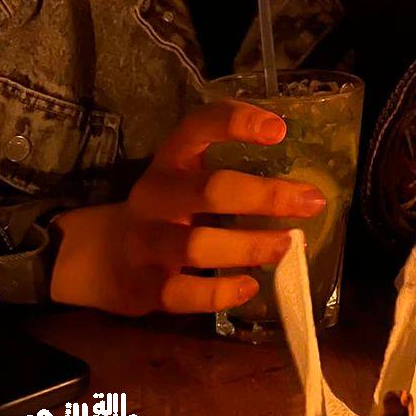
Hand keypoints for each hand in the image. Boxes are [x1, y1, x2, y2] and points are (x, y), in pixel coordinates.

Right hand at [50, 99, 325, 316]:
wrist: (103, 256)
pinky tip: (248, 287)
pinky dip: (218, 292)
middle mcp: (156, 194)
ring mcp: (146, 241)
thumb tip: (304, 193)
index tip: (279, 130)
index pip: (199, 126)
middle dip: (265, 196)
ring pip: (196, 244)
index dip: (236, 122)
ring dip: (248, 245)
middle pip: (209, 190)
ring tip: (288, 246)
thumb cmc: (169, 210)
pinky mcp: (143, 286)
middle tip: (312, 201)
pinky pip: (182, 291)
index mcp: (172, 159)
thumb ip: (235, 177)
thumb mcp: (190, 179)